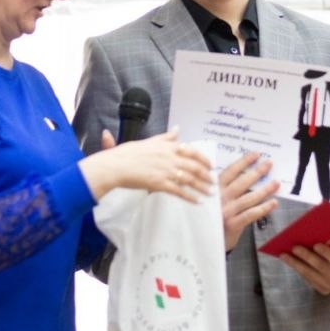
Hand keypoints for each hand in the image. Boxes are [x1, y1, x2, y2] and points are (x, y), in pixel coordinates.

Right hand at [80, 129, 212, 202]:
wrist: (116, 166)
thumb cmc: (129, 153)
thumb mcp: (150, 141)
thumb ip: (166, 136)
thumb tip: (178, 128)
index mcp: (169, 147)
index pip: (193, 152)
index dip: (204, 160)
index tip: (211, 166)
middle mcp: (170, 158)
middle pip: (195, 167)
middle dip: (207, 176)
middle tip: (213, 182)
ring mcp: (166, 171)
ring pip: (190, 180)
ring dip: (202, 188)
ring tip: (210, 193)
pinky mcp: (160, 184)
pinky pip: (179, 192)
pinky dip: (190, 197)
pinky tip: (197, 202)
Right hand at [219, 152, 278, 250]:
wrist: (202, 239)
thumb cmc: (211, 215)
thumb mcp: (212, 198)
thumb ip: (223, 188)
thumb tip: (247, 174)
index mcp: (214, 189)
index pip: (230, 171)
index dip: (244, 162)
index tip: (256, 154)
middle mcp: (220, 198)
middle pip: (241, 182)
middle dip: (257, 172)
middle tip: (269, 164)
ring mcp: (226, 211)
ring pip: (249, 198)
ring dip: (265, 190)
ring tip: (276, 183)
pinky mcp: (232, 224)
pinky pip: (251, 214)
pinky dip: (264, 208)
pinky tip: (273, 203)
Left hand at [279, 243, 329, 294]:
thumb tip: (314, 230)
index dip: (327, 252)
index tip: (316, 245)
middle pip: (321, 266)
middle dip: (306, 256)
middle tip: (294, 247)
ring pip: (310, 275)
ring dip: (296, 264)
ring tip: (284, 255)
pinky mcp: (323, 290)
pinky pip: (308, 280)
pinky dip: (298, 270)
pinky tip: (289, 262)